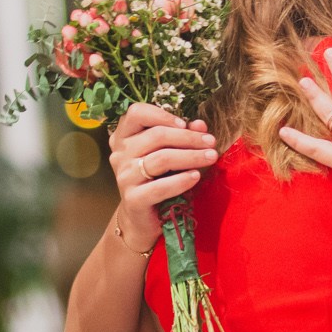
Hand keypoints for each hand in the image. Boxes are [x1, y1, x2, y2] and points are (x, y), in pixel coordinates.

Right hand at [107, 103, 217, 250]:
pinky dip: (181, 180)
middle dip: (188, 137)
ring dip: (191, 156)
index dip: (162, 115)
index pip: (136, 113)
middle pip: (156, 135)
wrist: (142, 218)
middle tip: (211, 142)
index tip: (185, 123)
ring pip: (161, 159)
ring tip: (211, 157)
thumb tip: (199, 124)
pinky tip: (196, 177)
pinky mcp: (133, 199)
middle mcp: (120, 154)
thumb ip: (182, 136)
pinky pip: (160, 187)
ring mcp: (124, 177)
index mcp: (124, 137)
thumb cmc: (157, 179)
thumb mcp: (169, 153)